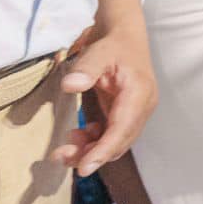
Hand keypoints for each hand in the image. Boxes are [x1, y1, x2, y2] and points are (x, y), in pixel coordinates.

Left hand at [51, 0, 156, 176]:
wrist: (124, 35)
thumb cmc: (113, 43)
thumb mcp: (98, 52)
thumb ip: (86, 69)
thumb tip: (70, 86)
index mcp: (139, 94)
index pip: (122, 130)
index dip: (103, 151)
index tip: (84, 168)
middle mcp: (142, 107)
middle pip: (119, 142)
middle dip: (92, 155)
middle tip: (60, 156)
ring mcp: (136, 112)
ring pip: (116, 143)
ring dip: (92, 150)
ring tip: (65, 148)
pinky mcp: (126, 114)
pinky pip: (112, 136)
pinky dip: (95, 142)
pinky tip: (78, 135)